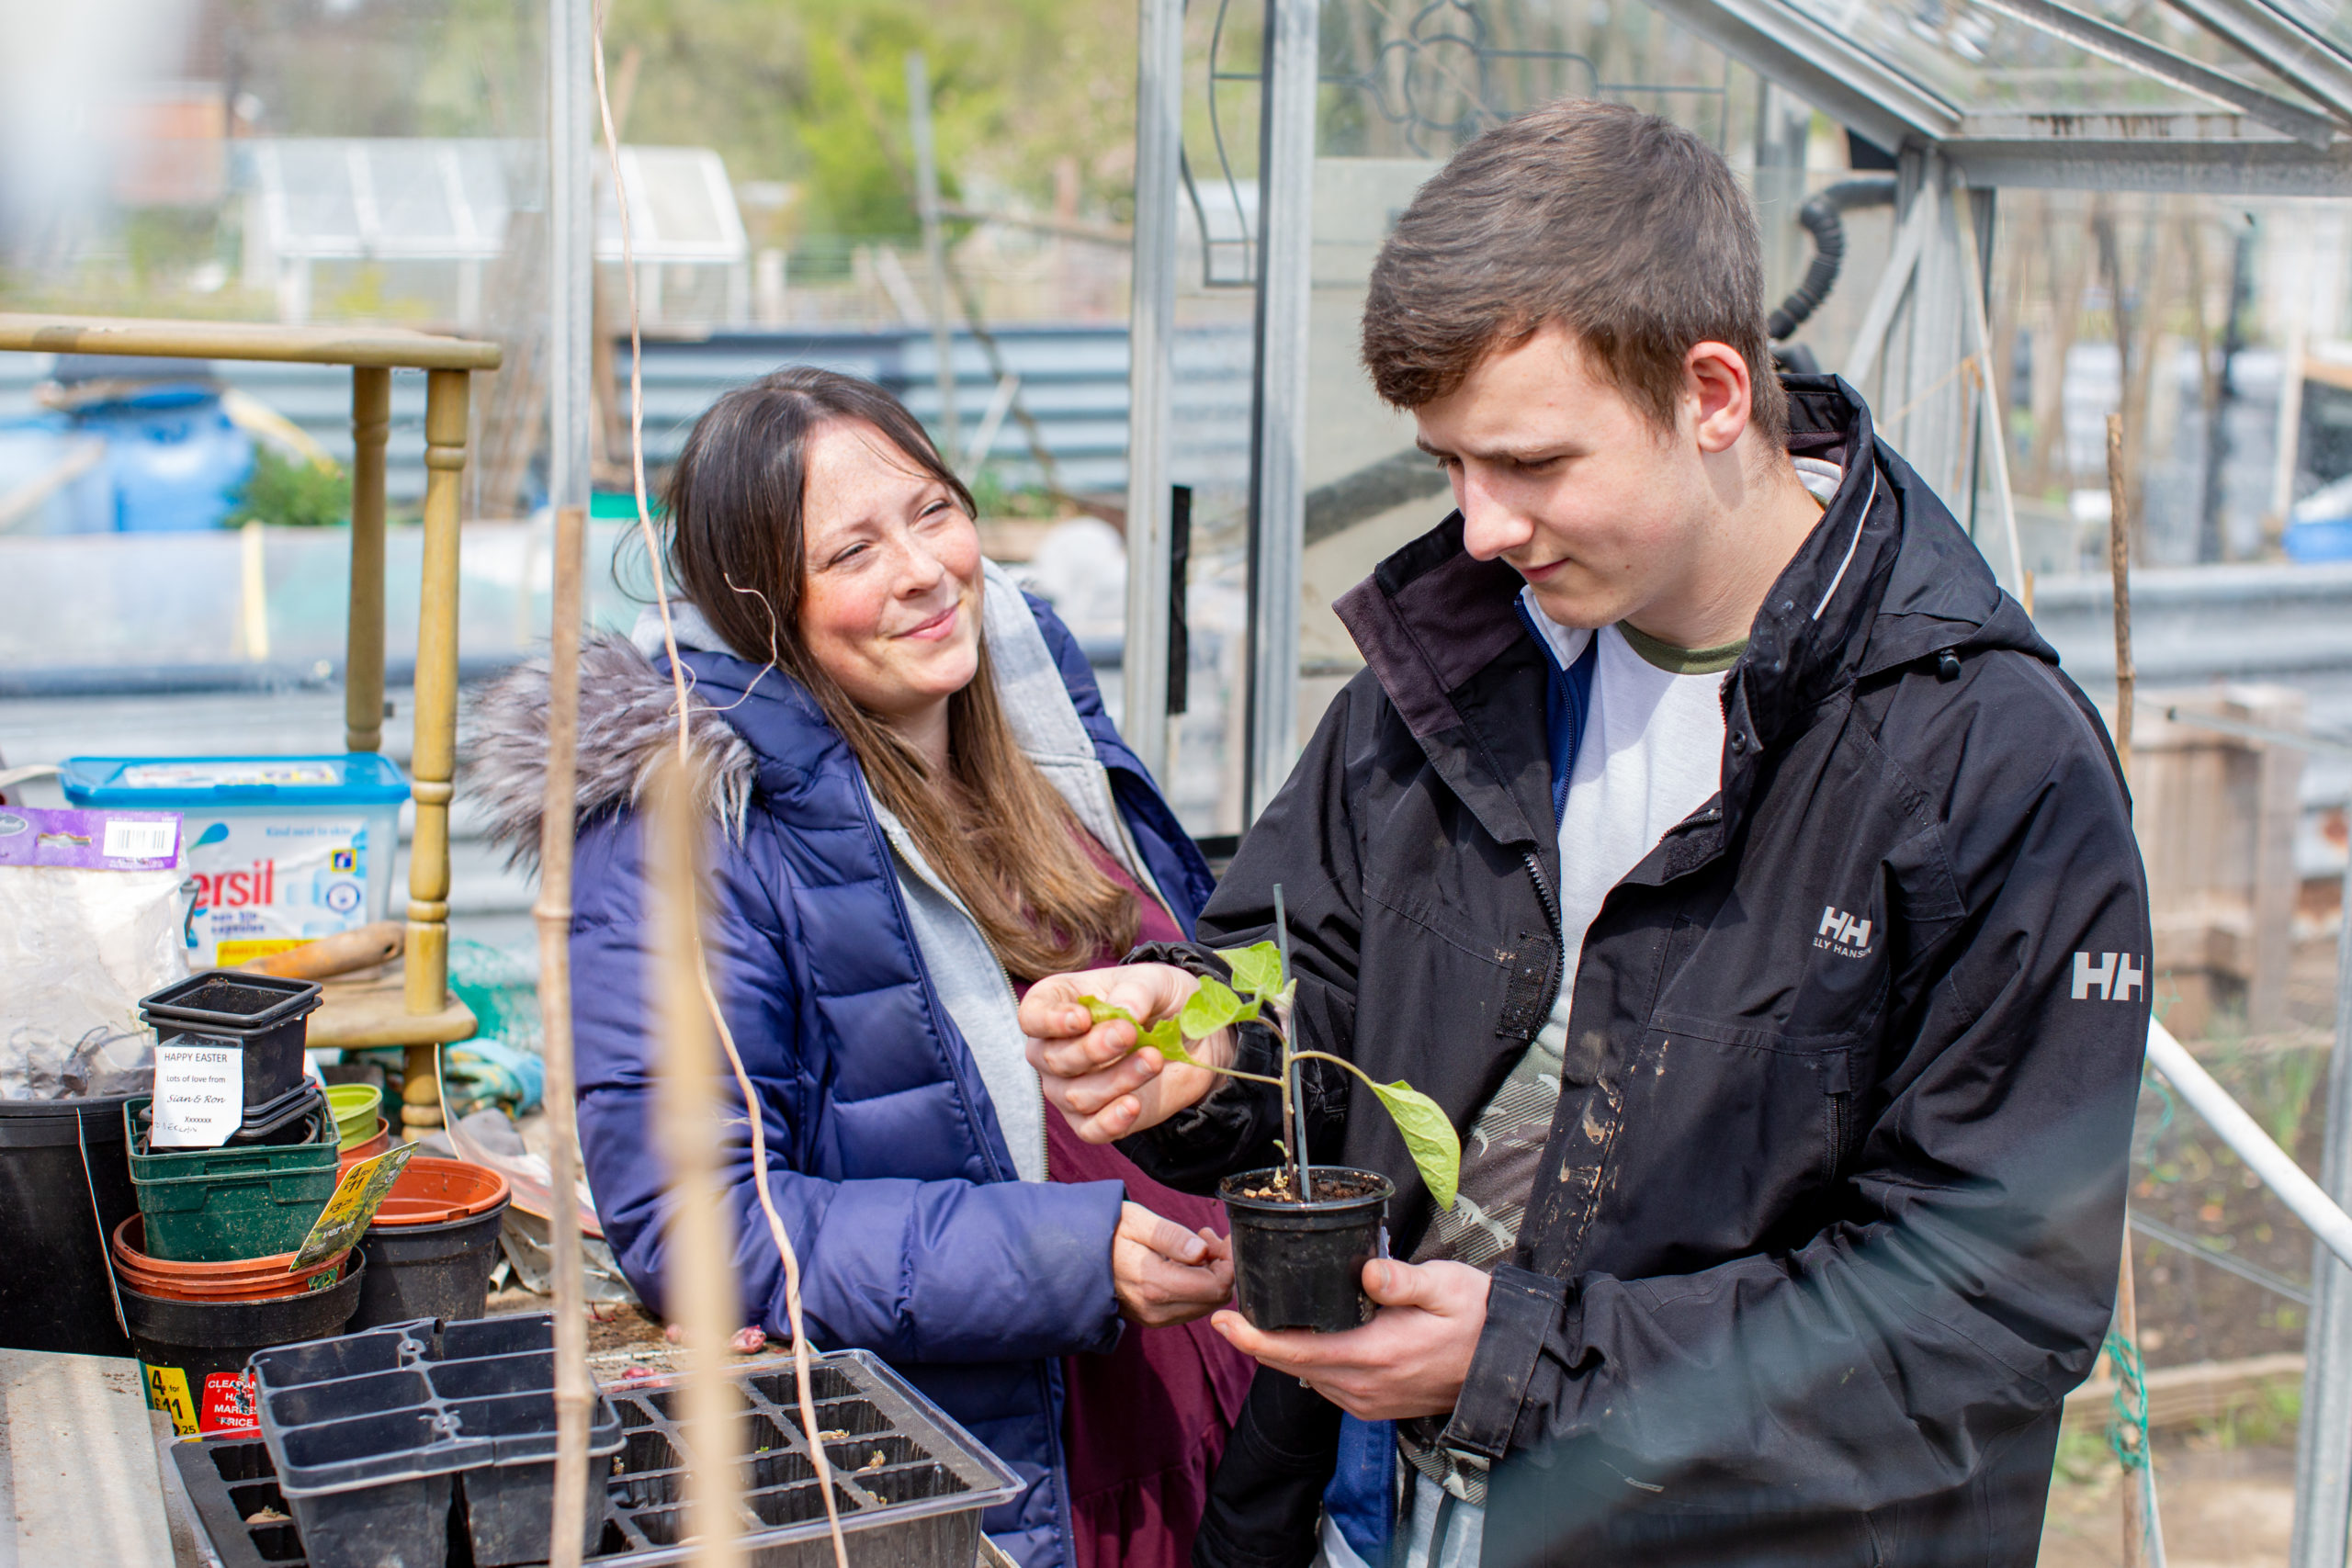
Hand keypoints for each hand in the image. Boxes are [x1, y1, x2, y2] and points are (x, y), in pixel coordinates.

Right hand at [1022, 963, 1231, 1142]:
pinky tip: (1133, 1105)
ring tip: (1153, 1060)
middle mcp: (1053, 1049)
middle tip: (1129, 1033)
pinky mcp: (1093, 1119)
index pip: (1032, 1016)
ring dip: (1115, 1079)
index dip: (1050, 1020)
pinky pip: (1090, 1130)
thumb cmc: (1159, 1000)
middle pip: (1051, 1059)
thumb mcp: (1155, 981)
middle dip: (1091, 1049)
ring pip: (1075, 1095)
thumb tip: (1125, 1010)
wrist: (1189, 1038)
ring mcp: (1068, 1087)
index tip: (1083, 1018)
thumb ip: (1137, 991)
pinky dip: (1110, 1122)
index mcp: (1057, 1005)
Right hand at [1111, 1201, 1234, 1325]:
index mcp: (1155, 1284)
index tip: (1219, 1237)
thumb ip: (1171, 1236)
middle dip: (1221, 1266)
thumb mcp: (1136, 1222)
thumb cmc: (1105, 1231)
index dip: (1228, 1261)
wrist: (1071, 1256)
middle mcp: (1156, 1309)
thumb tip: (1201, 1252)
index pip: (1216, 1286)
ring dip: (1209, 1275)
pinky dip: (1196, 1285)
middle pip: (1216, 1298)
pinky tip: (1182, 1261)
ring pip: (1205, 1304)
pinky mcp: (1152, 1318)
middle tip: (1205, 1236)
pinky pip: (1189, 1307)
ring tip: (1193, 1244)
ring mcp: (1154, 1318)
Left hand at [1211, 1259, 1490, 1420]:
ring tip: (1265, 1317)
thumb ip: (1404, 1280)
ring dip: (1283, 1351)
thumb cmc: (1475, 1316)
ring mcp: (1367, 1401)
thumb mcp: (1446, 1286)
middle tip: (1234, 1307)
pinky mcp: (1373, 1405)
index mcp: (1375, 1355)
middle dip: (1258, 1339)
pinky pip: (1326, 1383)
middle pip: (1292, 1365)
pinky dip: (1309, 1360)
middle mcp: (1364, 1387)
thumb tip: (1369, 1271)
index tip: (1222, 1320)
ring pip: (1307, 1375)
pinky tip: (1307, 1335)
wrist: (1506, 1362)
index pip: (1297, 1351)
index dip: (1252, 1338)